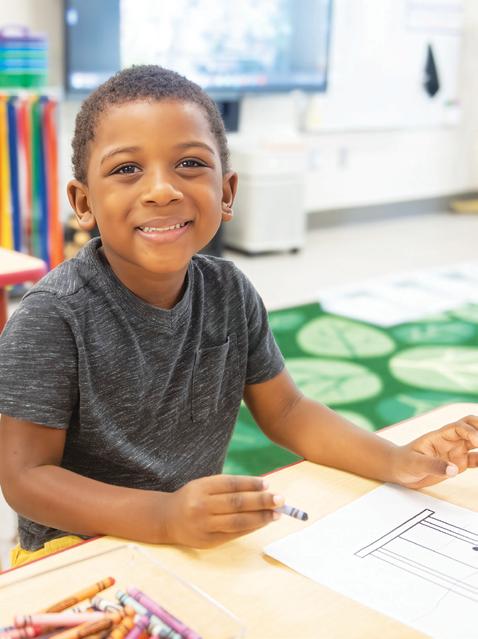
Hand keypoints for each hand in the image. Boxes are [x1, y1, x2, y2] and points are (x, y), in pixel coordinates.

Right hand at [161, 475, 283, 547]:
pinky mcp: (208, 541)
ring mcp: (204, 525)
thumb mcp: (204, 485)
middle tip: (280, 500)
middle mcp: (201, 506)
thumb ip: (228, 486)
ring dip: (260, 517)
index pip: (231, 484)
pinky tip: (262, 523)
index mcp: (201, 487)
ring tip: (276, 514)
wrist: (166, 519)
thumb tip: (261, 488)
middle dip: (261, 501)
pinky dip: (250, 528)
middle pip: (236, 503)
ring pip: (237, 521)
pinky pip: (234, 534)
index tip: (268, 484)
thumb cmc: (192, 498)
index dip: (251, 484)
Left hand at [391, 415, 477, 488]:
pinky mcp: (459, 463)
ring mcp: (456, 451)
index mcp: (439, 436)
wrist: (398, 470)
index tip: (477, 441)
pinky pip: (476, 459)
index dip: (471, 431)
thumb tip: (453, 469)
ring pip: (477, 442)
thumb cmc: (403, 462)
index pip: (459, 427)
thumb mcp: (414, 464)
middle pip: (472, 427)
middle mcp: (450, 441)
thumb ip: (433, 465)